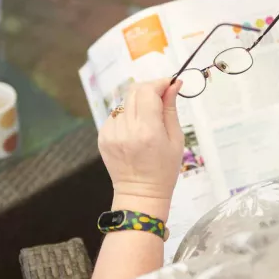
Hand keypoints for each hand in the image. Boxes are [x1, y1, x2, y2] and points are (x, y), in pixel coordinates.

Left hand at [98, 79, 183, 220]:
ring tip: (148, 120)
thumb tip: (173, 84)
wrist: (140, 194)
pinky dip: (127, 116)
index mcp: (147, 130)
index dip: (159, 83)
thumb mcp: (175, 139)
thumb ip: (171, 109)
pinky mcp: (103, 137)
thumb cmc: (164, 169)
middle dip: (149, 89)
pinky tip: (135, 131)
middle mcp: (126, 129)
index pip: (148, 91)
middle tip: (161, 97)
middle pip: (134, 91)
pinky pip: (116, 115)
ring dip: (138, 103)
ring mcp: (111, 133)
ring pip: (125, 102)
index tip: (169, 84)